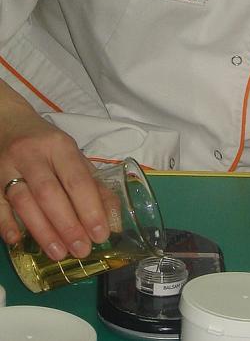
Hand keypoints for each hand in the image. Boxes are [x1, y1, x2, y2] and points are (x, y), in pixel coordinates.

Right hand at [0, 94, 109, 260]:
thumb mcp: (73, 155)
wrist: (8, 124)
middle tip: (81, 250)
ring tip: (59, 253)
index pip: (77, 179)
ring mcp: (7, 167)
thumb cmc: (47, 144)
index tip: (101, 234)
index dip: (90, 208)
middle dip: (68, 225)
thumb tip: (113, 218)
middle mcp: (33, 154)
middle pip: (50, 193)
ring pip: (24, 201)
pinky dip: (7, 224)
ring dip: (42, 230)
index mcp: (59, 145)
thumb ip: (93, 184)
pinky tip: (18, 241)